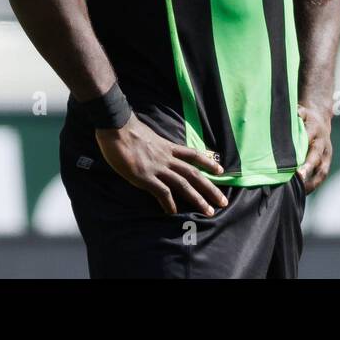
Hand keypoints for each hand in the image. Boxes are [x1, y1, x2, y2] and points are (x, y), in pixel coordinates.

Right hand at [94, 116, 228, 215]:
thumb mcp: (149, 137)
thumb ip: (157, 147)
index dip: (208, 162)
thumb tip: (157, 152)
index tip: (220, 170)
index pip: (193, 155)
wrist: (117, 127)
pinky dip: (169, 203)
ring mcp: (157, 167)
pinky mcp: (144, 176)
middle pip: (194, 173)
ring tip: (208, 211)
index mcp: (168, 147)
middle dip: (210, 188)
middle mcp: (167, 158)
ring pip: (183, 184)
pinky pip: (161, 191)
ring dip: (197, 199)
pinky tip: (173, 212)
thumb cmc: (128, 131)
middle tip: (222, 201)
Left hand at [296, 102, 332, 194]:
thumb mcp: (300, 111)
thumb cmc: (304, 117)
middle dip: (308, 166)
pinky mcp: (327, 162)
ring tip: (300, 191)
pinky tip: (302, 193)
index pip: (307, 138)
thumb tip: (283, 116)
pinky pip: (322, 175)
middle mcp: (322, 142)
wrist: (320, 118)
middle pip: (316, 155)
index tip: (291, 158)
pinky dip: (313, 185)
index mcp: (314, 128)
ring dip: (312, 181)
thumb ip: (294, 114)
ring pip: (322, 169)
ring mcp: (326, 153)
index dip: (300, 148)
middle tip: (298, 176)